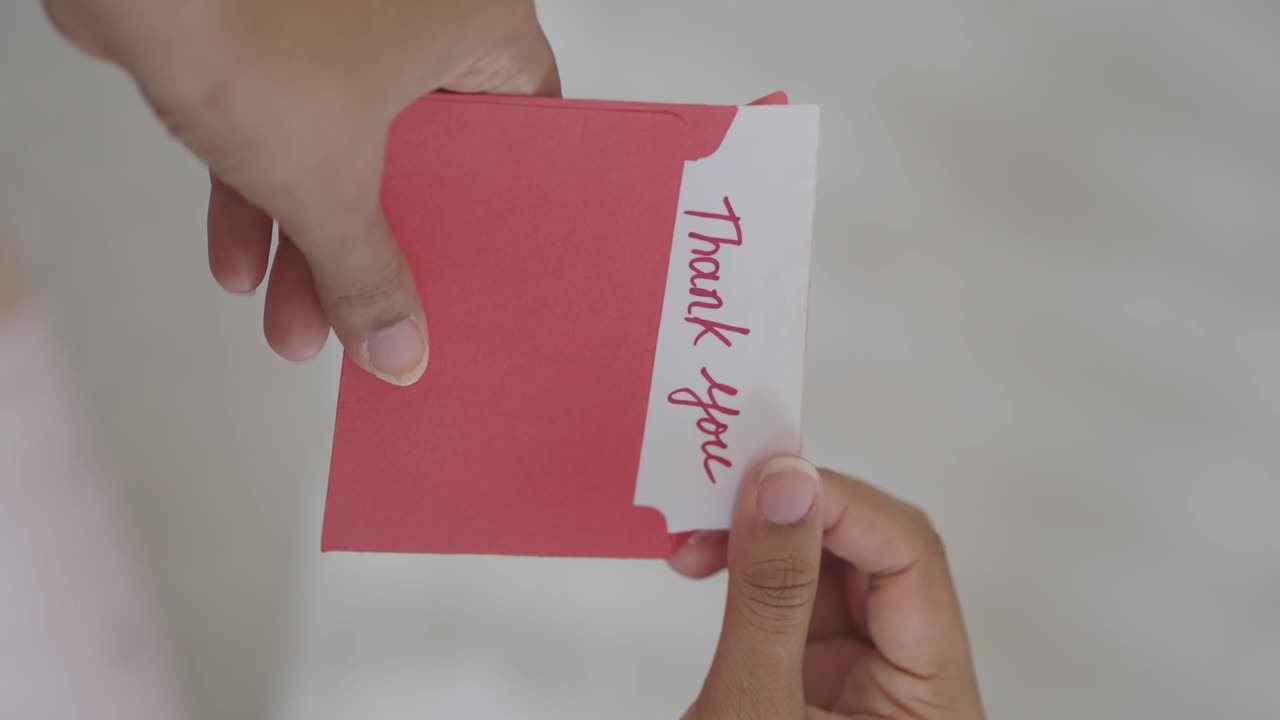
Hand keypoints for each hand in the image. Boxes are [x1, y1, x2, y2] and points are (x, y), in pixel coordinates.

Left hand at [43, 0, 558, 383]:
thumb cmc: (248, 21)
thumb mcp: (327, 182)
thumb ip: (368, 276)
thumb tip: (399, 348)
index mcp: (477, 17)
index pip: (516, 131)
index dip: (490, 212)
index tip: (469, 272)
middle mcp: (420, 5)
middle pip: (423, 156)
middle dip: (379, 248)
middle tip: (370, 315)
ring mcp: (347, 11)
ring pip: (349, 142)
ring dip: (313, 235)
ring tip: (293, 320)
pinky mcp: (274, 22)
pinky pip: (290, 116)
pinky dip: (265, 186)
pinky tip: (241, 259)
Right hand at [670, 458, 984, 718]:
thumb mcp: (755, 710)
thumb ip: (771, 595)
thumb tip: (783, 484)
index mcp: (935, 706)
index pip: (912, 562)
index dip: (840, 505)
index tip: (766, 475)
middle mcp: (912, 684)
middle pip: (876, 555)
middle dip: (795, 513)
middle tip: (721, 489)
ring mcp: (864, 679)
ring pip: (832, 567)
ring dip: (764, 535)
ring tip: (697, 532)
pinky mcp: (817, 676)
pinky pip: (795, 597)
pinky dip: (751, 569)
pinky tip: (707, 559)